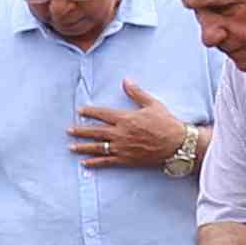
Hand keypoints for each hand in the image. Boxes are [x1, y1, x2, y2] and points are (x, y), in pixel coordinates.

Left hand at [64, 82, 188, 174]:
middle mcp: (120, 133)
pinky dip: (95, 163)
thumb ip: (136, 93)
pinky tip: (85, 164)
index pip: (102, 114)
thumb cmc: (166, 123)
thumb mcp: (152, 104)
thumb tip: (126, 81)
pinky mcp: (126, 160)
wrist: (176, 144)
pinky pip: (107, 162)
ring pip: (98, 147)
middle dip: (80, 130)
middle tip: (68, 130)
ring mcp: (122, 148)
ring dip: (83, 147)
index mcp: (125, 118)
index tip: (80, 111)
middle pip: (95, 131)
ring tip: (71, 147)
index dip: (90, 112)